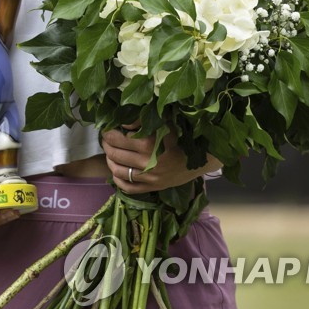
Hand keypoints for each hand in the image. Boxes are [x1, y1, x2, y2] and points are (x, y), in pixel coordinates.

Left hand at [101, 125, 219, 193]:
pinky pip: (128, 188)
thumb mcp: (164, 123)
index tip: (107, 128)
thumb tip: (122, 122)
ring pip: (118, 171)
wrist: (202, 158)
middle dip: (106, 144)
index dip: (108, 132)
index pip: (116, 138)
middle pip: (114, 154)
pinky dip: (118, 180)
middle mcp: (147, 163)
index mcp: (149, 144)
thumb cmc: (182, 136)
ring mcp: (150, 178)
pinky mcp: (153, 188)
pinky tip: (117, 171)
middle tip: (107, 138)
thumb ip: (142, 121)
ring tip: (110, 152)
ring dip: (109, 160)